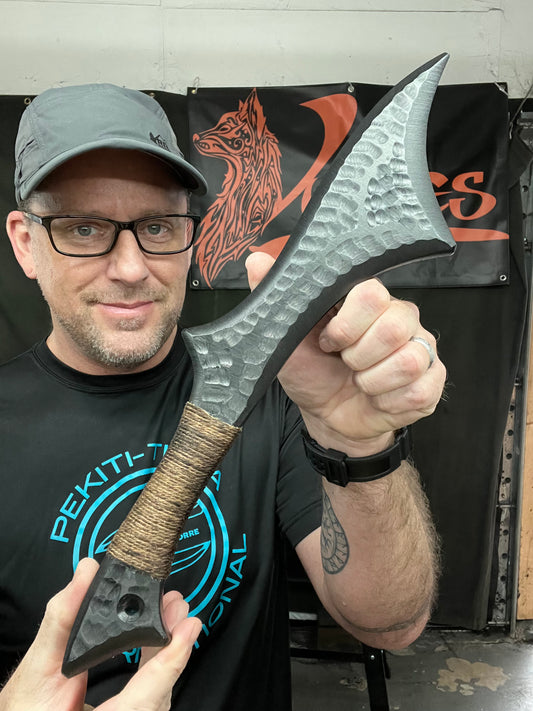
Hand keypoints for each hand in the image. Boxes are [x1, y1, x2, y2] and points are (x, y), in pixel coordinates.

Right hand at [0, 558, 200, 710]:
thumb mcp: (34, 673)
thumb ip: (61, 623)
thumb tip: (86, 573)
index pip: (145, 699)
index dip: (170, 661)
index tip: (189, 627)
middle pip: (157, 694)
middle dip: (171, 648)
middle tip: (178, 608)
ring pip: (155, 696)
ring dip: (165, 654)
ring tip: (171, 615)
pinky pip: (146, 698)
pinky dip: (155, 668)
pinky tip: (154, 641)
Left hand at [246, 252, 445, 455]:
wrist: (329, 417)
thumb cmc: (312, 373)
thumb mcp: (286, 337)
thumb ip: (276, 297)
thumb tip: (256, 261)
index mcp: (369, 301)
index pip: (372, 293)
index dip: (345, 325)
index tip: (327, 341)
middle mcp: (402, 318)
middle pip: (394, 326)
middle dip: (358, 356)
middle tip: (345, 363)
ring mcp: (423, 349)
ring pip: (409, 361)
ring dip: (372, 382)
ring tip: (360, 382)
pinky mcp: (433, 383)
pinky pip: (419, 390)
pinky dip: (388, 402)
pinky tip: (378, 399)